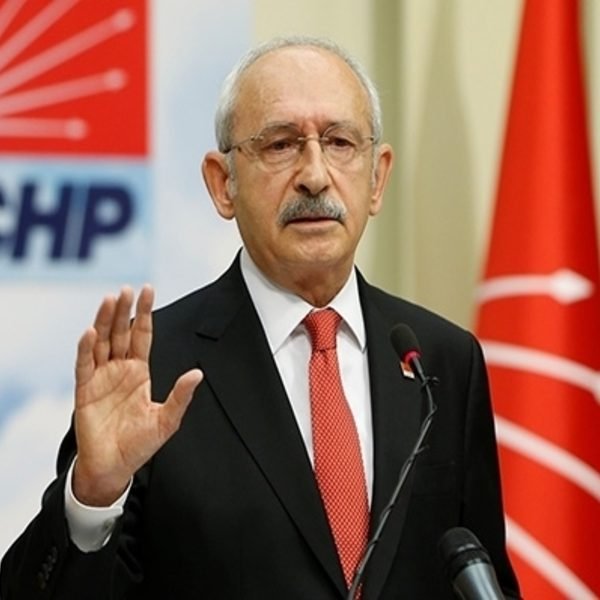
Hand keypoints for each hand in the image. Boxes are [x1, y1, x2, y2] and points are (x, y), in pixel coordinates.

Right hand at [72, 285, 202, 505]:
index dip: (145, 313)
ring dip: (104, 321)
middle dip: (123, 310)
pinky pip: (84, 366)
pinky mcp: (85, 391)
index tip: (148, 290)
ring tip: (109, 300)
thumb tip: (197, 374)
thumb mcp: (166, 420)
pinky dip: (86, 349)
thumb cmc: (139, 444)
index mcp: (139, 372)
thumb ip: (180, 396)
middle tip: (126, 289)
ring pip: (102, 342)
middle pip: (121, 333)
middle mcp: (119, 369)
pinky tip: (90, 332)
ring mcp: (101, 378)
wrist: (113, 468)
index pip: (142, 335)